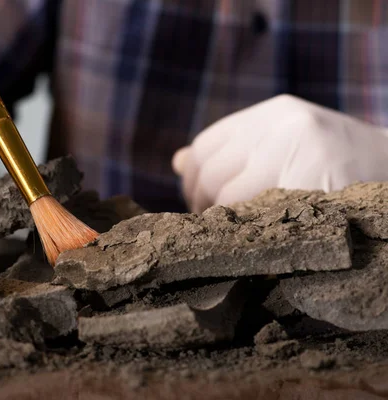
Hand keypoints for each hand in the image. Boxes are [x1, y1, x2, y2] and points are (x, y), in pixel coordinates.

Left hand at [172, 94, 387, 212]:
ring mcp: (303, 153)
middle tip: (210, 225)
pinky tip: (255, 241)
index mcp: (275, 113)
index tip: (196, 202)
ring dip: (221, 222)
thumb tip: (178, 161)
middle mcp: (286, 126)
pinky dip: (249, 233)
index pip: (205, 146)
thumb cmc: (333, 163)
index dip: (191, 179)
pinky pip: (261, 217)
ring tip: (232, 233)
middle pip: (212, 173)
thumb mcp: (283, 143)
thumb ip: (233, 151)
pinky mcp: (319, 185)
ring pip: (230, 198)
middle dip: (201, 205)